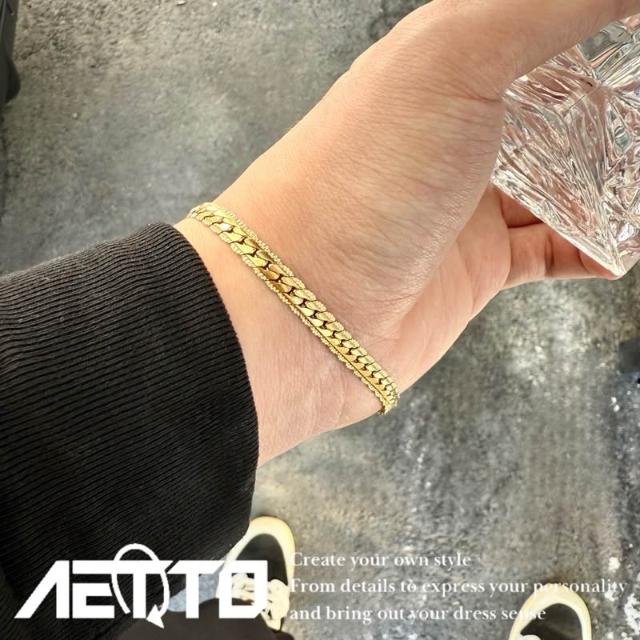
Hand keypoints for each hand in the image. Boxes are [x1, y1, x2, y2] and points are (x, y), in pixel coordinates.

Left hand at [177, 0, 636, 461]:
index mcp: (446, 67)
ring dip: (615, 179)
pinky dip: (595, 247)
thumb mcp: (453, 59)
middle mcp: (457, 131)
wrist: (304, 306)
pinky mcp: (478, 268)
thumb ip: (546, 7)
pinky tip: (622, 243)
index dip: (598, 29)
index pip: (542, 30)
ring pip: (566, 182)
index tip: (634, 42)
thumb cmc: (363, 173)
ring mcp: (469, 204)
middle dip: (615, 110)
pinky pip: (555, 252)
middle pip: (562, 108)